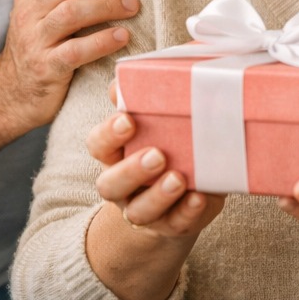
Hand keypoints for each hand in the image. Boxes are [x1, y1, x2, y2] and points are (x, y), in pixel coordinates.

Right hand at [0, 0, 141, 127]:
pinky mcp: (46, 69)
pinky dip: (101, 41)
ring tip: (134, 4)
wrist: (11, 93)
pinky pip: (74, 51)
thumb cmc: (41, 40)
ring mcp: (35, 40)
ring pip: (70, 13)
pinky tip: (123, 36)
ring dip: (107, 5)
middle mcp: (28, 12)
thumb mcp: (46, 0)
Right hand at [86, 87, 223, 239]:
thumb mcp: (155, 124)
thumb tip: (129, 73)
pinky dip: (187, 212)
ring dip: (159, 195)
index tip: (128, 119)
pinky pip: (176, 224)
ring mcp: (144, 210)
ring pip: (140, 211)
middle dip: (132, 170)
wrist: (174, 202)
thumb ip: (142, 99)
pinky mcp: (172, 226)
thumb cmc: (165, 148)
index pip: (98, 145)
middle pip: (110, 184)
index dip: (109, 134)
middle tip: (157, 155)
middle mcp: (122, 186)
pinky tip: (200, 197)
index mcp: (114, 155)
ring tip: (179, 178)